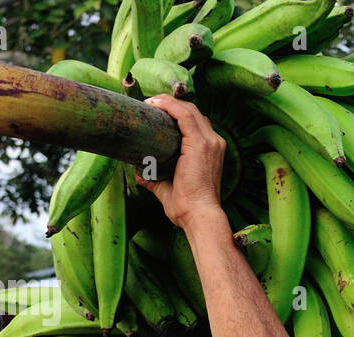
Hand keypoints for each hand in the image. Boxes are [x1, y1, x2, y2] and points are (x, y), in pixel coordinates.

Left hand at [134, 95, 225, 231]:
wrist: (199, 216)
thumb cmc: (188, 207)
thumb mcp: (169, 188)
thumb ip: (156, 179)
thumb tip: (139, 174)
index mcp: (211, 151)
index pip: (195, 122)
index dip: (176, 112)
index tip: (156, 112)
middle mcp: (214, 142)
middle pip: (192, 111)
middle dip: (170, 103)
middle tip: (149, 105)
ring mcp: (209, 142)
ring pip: (188, 109)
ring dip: (167, 102)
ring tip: (149, 103)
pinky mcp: (200, 143)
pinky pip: (184, 115)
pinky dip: (169, 106)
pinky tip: (155, 104)